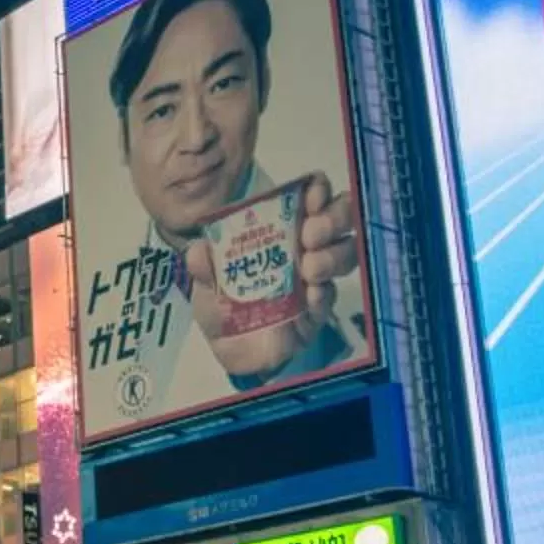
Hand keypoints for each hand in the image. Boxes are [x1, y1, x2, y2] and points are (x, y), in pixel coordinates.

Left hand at [181, 173, 365, 385]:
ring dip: (332, 256)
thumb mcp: (206, 283)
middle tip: (311, 234)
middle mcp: (306, 246)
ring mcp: (317, 277)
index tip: (312, 196)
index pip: (312, 196)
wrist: (230, 352)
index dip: (318, 190)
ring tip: (309, 268)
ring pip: (346, 253)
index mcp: (280, 228)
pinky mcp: (320, 309)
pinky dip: (323, 293)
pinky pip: (331, 295)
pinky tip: (311, 297)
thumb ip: (203, 266)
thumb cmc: (223, 304)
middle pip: (341, 217)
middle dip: (333, 219)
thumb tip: (198, 251)